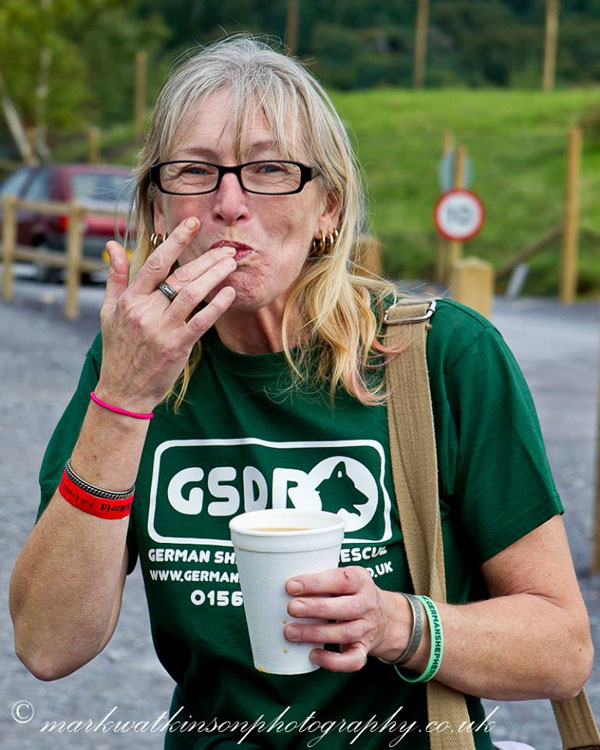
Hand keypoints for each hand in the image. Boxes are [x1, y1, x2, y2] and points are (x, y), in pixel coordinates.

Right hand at [96, 218, 236, 411]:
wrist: (123, 390)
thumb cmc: (118, 349)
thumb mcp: (109, 311)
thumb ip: (116, 277)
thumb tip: (114, 246)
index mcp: (130, 299)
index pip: (155, 262)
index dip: (176, 241)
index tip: (193, 223)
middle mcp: (145, 311)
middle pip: (179, 276)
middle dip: (206, 259)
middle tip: (227, 249)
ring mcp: (161, 329)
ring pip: (192, 294)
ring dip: (214, 277)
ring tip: (231, 265)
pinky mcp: (176, 347)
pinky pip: (201, 322)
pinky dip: (217, 306)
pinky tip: (230, 294)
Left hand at [284, 566, 411, 671]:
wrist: (385, 617)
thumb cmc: (352, 593)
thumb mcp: (345, 577)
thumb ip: (322, 577)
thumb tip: (282, 580)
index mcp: (361, 580)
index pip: (341, 580)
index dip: (315, 583)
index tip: (291, 586)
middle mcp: (367, 604)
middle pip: (344, 608)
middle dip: (316, 608)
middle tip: (291, 608)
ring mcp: (367, 628)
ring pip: (344, 633)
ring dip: (315, 633)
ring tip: (290, 632)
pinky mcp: (364, 650)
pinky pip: (353, 660)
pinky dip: (333, 661)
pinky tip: (313, 655)